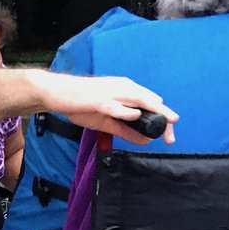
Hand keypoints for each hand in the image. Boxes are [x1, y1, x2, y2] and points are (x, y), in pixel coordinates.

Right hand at [31, 72, 178, 144]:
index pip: (151, 103)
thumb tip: (146, 141)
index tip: (170, 136)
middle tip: (172, 136)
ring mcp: (110, 92)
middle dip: (163, 118)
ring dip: (154, 111)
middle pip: (149, 101)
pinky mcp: (97, 98)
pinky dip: (126, 110)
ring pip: (138, 99)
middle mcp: (122, 88)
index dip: (163, 119)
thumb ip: (126, 131)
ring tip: (167, 122)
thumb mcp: (106, 121)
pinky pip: (114, 105)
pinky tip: (136, 116)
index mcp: (126, 91)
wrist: (56, 93)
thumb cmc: (81, 104)